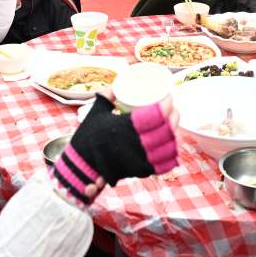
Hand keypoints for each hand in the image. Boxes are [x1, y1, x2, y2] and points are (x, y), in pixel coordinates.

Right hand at [57, 94, 179, 202]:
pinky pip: (163, 164)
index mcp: (124, 126)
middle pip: (165, 130)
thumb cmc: (87, 136)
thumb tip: (117, 84)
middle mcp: (134, 144)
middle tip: (173, 109)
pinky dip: (171, 155)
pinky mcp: (140, 172)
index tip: (168, 98)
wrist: (81, 165)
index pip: (154, 115)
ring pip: (167, 147)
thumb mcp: (96, 111)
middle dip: (174, 117)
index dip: (166, 106)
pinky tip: (172, 145)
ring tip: (174, 124)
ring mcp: (139, 160)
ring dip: (174, 134)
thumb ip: (107, 96)